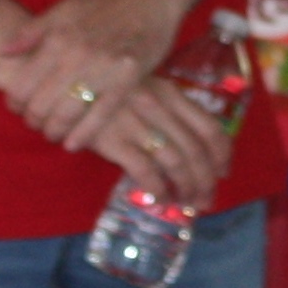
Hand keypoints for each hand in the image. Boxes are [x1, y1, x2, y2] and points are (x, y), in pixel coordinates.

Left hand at [0, 0, 184, 145]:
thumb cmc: (105, 2)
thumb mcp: (64, 8)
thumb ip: (32, 32)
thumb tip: (2, 52)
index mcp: (57, 39)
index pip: (23, 84)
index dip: (14, 102)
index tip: (17, 107)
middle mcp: (76, 56)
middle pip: (42, 104)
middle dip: (33, 120)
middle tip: (35, 123)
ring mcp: (103, 70)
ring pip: (68, 114)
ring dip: (55, 130)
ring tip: (52, 133)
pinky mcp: (128, 81)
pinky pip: (100, 116)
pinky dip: (84, 135)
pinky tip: (72, 143)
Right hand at [77, 73, 232, 206]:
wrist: (64, 85)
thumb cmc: (108, 92)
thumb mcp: (144, 90)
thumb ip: (169, 111)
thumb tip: (194, 148)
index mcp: (170, 93)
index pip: (209, 126)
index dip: (221, 154)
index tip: (223, 172)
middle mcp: (158, 106)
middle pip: (195, 150)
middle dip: (206, 180)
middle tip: (206, 199)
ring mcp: (136, 122)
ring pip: (176, 162)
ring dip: (186, 188)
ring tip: (187, 203)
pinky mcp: (113, 139)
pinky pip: (145, 170)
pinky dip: (158, 189)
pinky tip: (161, 199)